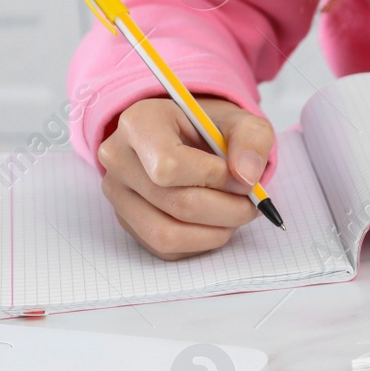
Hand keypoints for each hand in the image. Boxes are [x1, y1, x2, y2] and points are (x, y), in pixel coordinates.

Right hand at [97, 96, 274, 260]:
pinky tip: (214, 223)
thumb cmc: (210, 129)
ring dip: (214, 233)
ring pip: (166, 235)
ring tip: (234, 216)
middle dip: (226, 210)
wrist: (187, 138)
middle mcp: (118, 159)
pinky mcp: (127, 222)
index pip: (170, 165)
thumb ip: (252, 139)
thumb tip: (247, 177)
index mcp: (139, 123)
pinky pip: (165, 249)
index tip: (243, 179)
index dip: (215, 178)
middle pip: (175, 204)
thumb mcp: (240, 121)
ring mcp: (118, 195)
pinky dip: (199, 243)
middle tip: (251, 205)